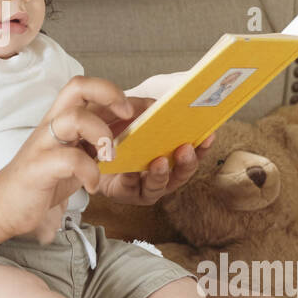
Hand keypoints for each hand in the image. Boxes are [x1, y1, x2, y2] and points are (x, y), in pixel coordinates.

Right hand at [0, 75, 134, 239]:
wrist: (3, 206)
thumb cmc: (42, 180)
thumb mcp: (72, 154)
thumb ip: (93, 140)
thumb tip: (130, 130)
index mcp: (60, 119)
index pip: (85, 87)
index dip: (114, 92)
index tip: (135, 111)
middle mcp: (51, 125)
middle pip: (78, 87)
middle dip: (110, 95)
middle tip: (127, 116)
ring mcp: (43, 144)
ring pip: (74, 118)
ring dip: (101, 135)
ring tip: (109, 157)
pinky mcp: (38, 167)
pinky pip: (70, 160)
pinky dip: (89, 173)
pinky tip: (92, 186)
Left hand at [95, 95, 215, 204]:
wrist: (88, 149)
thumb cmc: (115, 136)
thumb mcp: (130, 117)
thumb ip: (144, 109)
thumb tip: (157, 104)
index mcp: (169, 157)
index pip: (192, 153)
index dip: (203, 146)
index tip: (209, 134)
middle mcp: (160, 175)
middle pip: (181, 174)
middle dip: (186, 163)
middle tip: (186, 149)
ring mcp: (143, 187)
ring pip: (159, 186)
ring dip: (161, 174)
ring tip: (159, 162)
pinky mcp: (124, 193)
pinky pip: (129, 187)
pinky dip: (131, 178)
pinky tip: (130, 169)